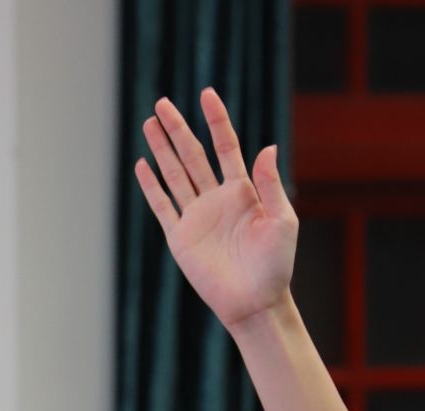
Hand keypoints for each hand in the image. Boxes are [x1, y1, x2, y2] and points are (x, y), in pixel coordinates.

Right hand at [134, 88, 297, 331]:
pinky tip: (142, 166)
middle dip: (177, 129)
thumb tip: (266, 147)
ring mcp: (196, 217)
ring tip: (149, 124)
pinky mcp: (180, 237)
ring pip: (175, 175)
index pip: (225, 146)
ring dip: (161, 150)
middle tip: (161, 103)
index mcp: (243, 191)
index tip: (206, 94)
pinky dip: (152, 186)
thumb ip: (271, 184)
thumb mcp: (282, 220)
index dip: (216, 120)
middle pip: (193, 155)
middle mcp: (217, 199)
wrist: (255, 302)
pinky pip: (163, 206)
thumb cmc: (276, 265)